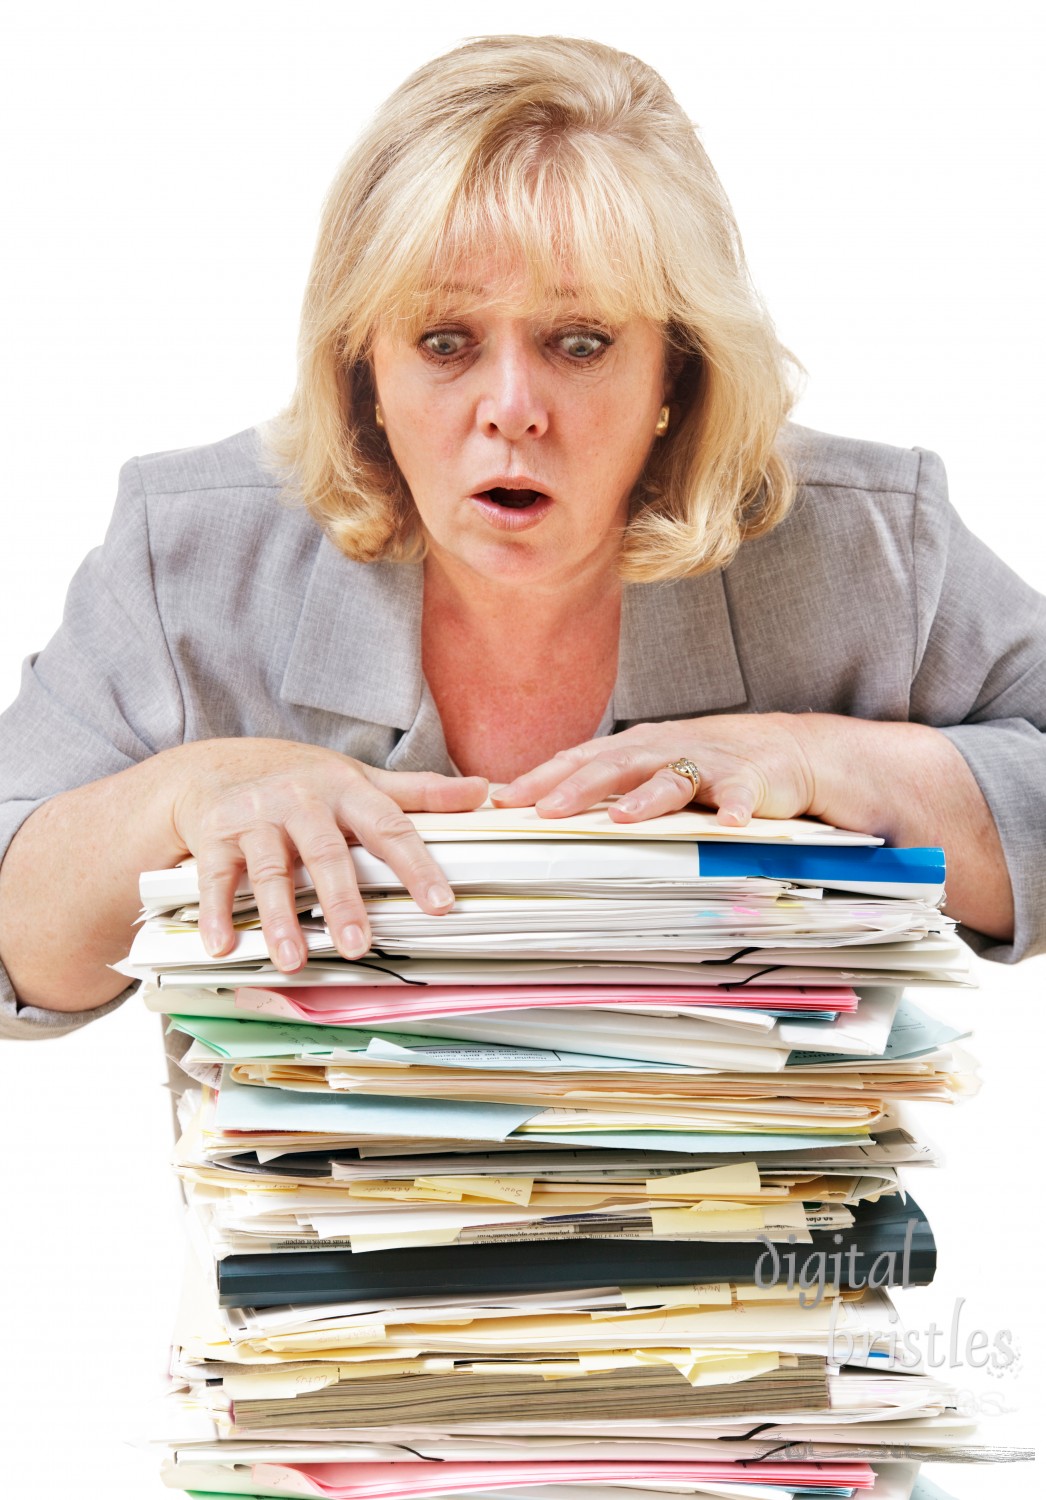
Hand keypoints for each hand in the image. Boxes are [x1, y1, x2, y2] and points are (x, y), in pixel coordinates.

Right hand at [169, 738, 486, 971]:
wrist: (215, 765)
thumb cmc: (302, 780)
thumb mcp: (359, 778)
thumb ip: (419, 792)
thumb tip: (483, 791)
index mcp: (344, 790)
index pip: (388, 828)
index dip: (416, 865)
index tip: (440, 904)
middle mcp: (300, 801)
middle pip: (326, 854)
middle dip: (342, 901)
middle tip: (358, 945)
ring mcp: (254, 818)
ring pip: (269, 871)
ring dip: (280, 918)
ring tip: (294, 961)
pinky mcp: (214, 837)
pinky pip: (213, 878)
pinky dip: (216, 913)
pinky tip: (223, 946)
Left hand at [492, 714, 817, 824]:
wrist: (782, 748)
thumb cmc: (705, 761)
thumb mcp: (649, 763)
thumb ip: (606, 781)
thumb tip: (544, 806)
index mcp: (635, 748)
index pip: (579, 759)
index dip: (542, 777)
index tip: (504, 799)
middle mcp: (664, 749)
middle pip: (615, 765)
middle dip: (578, 787)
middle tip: (546, 810)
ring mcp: (706, 763)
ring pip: (672, 778)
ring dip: (647, 797)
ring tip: (623, 817)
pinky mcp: (748, 779)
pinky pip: (739, 795)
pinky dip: (735, 808)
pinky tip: (729, 824)